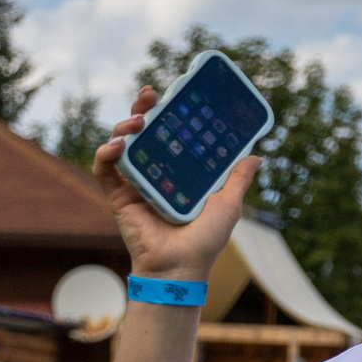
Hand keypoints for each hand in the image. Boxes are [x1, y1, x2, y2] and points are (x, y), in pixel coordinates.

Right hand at [93, 86, 258, 281]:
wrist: (181, 267)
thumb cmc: (206, 239)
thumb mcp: (228, 203)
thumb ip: (238, 179)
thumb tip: (257, 155)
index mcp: (178, 173)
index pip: (170, 135)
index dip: (167, 114)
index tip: (172, 94)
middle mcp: (154, 174)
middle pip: (142, 133)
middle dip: (142, 109)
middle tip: (149, 95)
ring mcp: (134, 183)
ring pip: (121, 144)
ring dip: (124, 126)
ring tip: (138, 120)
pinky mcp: (117, 196)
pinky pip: (105, 169)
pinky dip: (106, 154)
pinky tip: (117, 145)